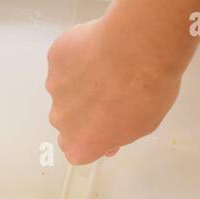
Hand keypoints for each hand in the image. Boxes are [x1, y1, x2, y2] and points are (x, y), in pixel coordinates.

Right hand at [45, 17, 183, 164]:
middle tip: (110, 93)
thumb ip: (116, 134)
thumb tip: (109, 132)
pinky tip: (100, 50)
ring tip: (107, 68)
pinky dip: (78, 57)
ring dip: (80, 82)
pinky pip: (64, 61)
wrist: (140, 49)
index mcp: (80, 146)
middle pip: (67, 119)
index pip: (77, 149)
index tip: (105, 126)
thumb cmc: (145, 91)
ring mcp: (55, 87)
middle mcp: (60, 120)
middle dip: (83, 110)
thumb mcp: (140, 127)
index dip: (92, 136)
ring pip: (64, 88)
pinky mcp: (55, 58)